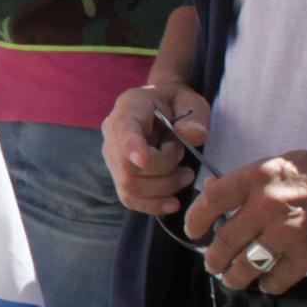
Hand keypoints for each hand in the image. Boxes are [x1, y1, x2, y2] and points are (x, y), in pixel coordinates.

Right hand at [103, 83, 210, 219]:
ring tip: (185, 177)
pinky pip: (129, 198)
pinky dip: (152, 205)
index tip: (144, 159)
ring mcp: (112, 157)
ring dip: (163, 188)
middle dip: (164, 171)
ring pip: (128, 186)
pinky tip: (173, 204)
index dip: (131, 146)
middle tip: (187, 166)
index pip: (124, 129)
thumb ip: (194, 116)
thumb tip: (194, 136)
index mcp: (129, 107)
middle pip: (127, 166)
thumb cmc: (176, 102)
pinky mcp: (119, 175)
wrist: (163, 106)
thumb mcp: (190, 101)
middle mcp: (112, 133)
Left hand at [187, 148, 306, 293]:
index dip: (195, 219)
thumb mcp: (288, 162)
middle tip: (212, 263)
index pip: (212, 200)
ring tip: (232, 278)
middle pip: (224, 240)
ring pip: (245, 267)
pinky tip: (267, 281)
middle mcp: (270, 205)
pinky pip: (274, 281)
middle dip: (213, 258)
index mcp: (261, 176)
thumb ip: (252, 179)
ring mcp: (289, 234)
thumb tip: (213, 192)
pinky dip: (267, 285)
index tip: (193, 231)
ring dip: (233, 277)